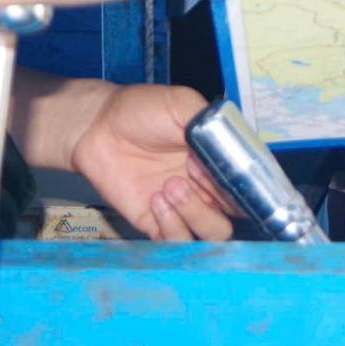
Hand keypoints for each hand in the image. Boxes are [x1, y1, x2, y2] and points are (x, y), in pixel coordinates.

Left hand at [65, 83, 235, 241]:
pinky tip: (156, 200)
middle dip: (217, 196)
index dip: (241, 183)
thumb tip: (232, 149)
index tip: (222, 170)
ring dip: (197, 214)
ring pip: (212, 233)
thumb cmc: (141, 110)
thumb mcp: (181, 103)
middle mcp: (207, 186)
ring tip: (170, 187)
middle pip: (235, 214)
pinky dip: (173, 227)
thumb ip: (211, 124)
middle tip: (190, 173)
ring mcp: (183, 207)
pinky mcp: (156, 223)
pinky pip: (178, 242)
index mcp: (219, 159)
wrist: (97, 126)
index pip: (248, 184)